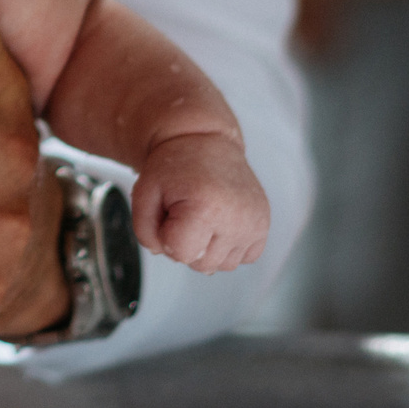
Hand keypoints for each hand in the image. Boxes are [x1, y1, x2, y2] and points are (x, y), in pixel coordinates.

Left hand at [131, 131, 269, 273]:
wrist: (206, 142)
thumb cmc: (175, 166)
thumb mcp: (144, 192)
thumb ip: (144, 232)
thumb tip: (165, 252)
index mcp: (207, 207)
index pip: (180, 253)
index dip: (167, 236)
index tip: (171, 211)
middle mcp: (237, 218)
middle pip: (201, 264)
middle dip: (187, 243)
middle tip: (186, 210)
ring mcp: (254, 223)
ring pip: (222, 265)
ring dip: (208, 247)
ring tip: (204, 214)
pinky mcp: (263, 226)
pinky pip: (243, 258)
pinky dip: (228, 245)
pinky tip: (220, 221)